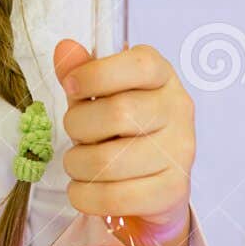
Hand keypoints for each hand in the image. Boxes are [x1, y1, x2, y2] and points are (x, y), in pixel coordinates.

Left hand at [51, 39, 196, 245]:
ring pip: (110, 161)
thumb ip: (81, 72)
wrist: (153, 179)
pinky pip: (115, 197)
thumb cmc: (121, 127)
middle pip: (118, 113)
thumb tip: (64, 49)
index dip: (95, 74)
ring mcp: (180, 151)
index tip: (71, 86)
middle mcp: (178, 109)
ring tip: (78, 163)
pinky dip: (85, 195)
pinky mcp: (173, 190)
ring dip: (77, 164)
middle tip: (75, 133)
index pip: (138, 65)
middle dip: (78, 126)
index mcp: (161, 76)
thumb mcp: (99, 94)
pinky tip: (83, 188)